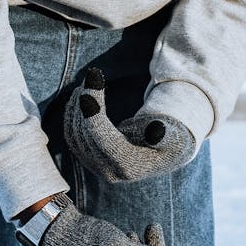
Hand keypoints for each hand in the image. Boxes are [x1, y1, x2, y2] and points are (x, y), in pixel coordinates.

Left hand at [64, 67, 195, 182]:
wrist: (165, 153)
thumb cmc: (171, 140)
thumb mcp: (174, 136)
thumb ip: (164, 134)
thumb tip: (155, 130)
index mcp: (129, 166)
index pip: (103, 138)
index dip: (93, 112)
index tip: (91, 86)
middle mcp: (109, 171)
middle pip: (86, 134)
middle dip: (86, 101)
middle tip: (92, 74)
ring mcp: (96, 167)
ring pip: (75, 134)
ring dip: (77, 104)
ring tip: (88, 81)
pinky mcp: (89, 159)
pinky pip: (72, 136)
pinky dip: (72, 114)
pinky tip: (79, 95)